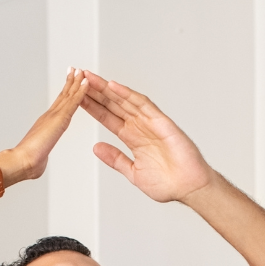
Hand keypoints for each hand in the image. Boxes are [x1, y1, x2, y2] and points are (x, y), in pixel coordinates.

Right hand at [0, 68, 88, 185]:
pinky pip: (73, 102)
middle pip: (63, 95)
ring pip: (69, 95)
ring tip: (81, 70)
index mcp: (46, 125)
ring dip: (76, 82)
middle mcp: (50, 117)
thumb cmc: (27, 164)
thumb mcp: (38, 159)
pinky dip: (81, 91)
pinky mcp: (60, 119)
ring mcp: (55, 116)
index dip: (65, 94)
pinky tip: (86, 82)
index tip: (69, 84)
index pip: (59, 106)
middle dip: (70, 82)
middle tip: (75, 70)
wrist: (21, 162)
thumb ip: (41, 156)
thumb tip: (40, 161)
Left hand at [80, 72, 216, 203]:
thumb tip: (96, 149)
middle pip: (113, 104)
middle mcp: (140, 126)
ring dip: (107, 88)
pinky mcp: (161, 122)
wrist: (188, 188)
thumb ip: (116, 159)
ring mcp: (150, 122)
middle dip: (95, 92)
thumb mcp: (133, 172)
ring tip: (89, 77)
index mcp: (133, 138)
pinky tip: (113, 86)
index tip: (76, 98)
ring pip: (125, 100)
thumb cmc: (167, 183)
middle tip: (78, 78)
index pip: (108, 118)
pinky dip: (128, 94)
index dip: (92, 107)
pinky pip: (143, 104)